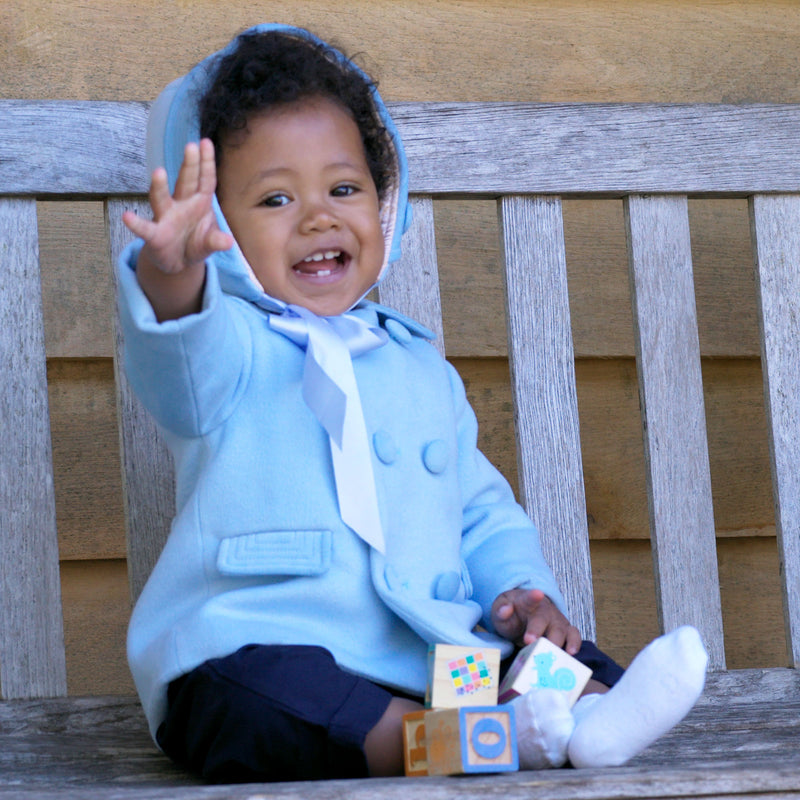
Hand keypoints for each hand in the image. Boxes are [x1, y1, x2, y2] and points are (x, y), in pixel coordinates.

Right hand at [122, 138, 232, 275]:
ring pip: (161, 198)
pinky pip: (144, 228)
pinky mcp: (154, 235)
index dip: (206, 163)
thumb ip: (216, 241)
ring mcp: (166, 217)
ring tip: (159, 172)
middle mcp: (181, 205)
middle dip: (189, 165)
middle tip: (191, 146)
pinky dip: (136, 223)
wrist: (179, 262)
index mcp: (199, 202)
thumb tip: (228, 242)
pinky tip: (127, 217)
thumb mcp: (209, 243)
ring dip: (160, 186)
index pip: (205, 180)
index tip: (206, 143)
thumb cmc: (195, 243)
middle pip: (185, 182)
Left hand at [491, 588, 580, 654]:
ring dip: (557, 641)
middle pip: (544, 618)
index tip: (538, 594)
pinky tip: (571, 653)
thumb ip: (501, 611)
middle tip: (530, 641)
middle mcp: (544, 609)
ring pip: (560, 628)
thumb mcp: (500, 612)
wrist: (523, 615)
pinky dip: (574, 643)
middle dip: (538, 630)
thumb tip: (506, 609)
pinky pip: (573, 635)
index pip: (529, 597)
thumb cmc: (512, 615)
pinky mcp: (565, 630)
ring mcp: (556, 619)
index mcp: (527, 601)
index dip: (533, 596)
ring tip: (553, 652)